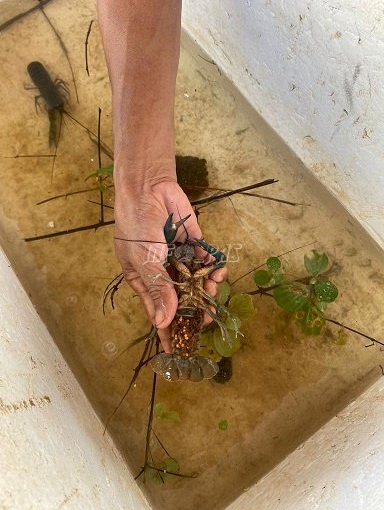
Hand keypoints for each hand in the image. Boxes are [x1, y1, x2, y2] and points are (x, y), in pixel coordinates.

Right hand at [114, 179, 226, 351]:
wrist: (149, 188)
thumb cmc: (137, 225)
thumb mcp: (144, 260)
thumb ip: (158, 290)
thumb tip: (163, 322)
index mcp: (144, 279)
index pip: (157, 311)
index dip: (166, 330)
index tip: (176, 350)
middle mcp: (163, 271)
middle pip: (181, 298)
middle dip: (193, 309)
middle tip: (204, 320)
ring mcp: (179, 256)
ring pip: (196, 280)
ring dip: (206, 288)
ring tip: (213, 290)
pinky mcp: (193, 242)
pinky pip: (206, 259)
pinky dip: (213, 266)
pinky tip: (218, 271)